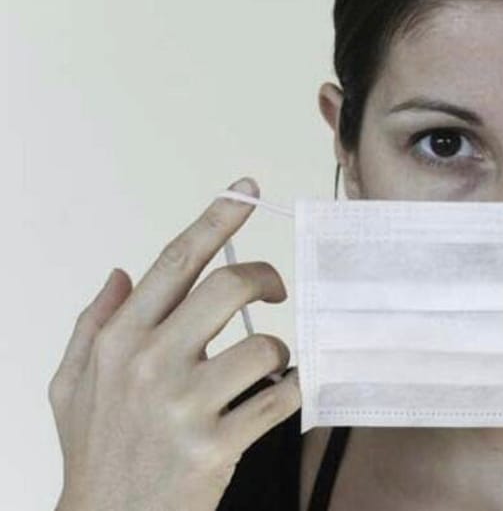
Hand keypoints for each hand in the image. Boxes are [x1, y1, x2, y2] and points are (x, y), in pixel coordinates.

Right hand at [48, 178, 299, 510]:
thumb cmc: (95, 453)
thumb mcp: (71, 386)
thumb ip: (93, 325)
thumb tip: (120, 273)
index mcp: (118, 340)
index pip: (177, 261)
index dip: (218, 219)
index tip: (247, 191)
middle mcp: (149, 363)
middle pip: (231, 286)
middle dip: (267, 280)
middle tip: (275, 293)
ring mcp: (183, 405)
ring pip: (266, 346)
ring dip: (277, 354)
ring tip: (265, 370)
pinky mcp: (215, 444)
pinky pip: (282, 399)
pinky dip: (292, 394)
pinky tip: (276, 399)